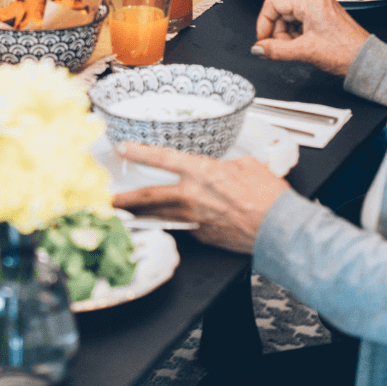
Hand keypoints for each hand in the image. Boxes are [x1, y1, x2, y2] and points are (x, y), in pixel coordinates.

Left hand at [111, 143, 289, 253]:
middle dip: (125, 197)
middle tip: (108, 197)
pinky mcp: (202, 236)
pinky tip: (163, 222)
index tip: (124, 148)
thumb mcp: (248, 165)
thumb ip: (227, 164)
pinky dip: (170, 224)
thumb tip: (223, 166)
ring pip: (159, 216)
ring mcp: (195, 219)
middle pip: (150, 196)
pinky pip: (181, 227)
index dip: (141, 152)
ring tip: (124, 213)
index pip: (163, 158)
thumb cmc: (268, 195)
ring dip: (139, 215)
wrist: (279, 228)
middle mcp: (193, 196)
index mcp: (203, 172)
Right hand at [253, 0, 370, 76]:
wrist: (365, 62)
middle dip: (277, 31)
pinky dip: (296, 35)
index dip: (264, 21)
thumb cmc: (345, 52)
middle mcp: (316, 1)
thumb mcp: (305, 52)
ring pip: (290, 17)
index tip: (263, 39)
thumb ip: (276, 50)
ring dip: (287, 35)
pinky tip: (303, 46)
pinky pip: (301, 22)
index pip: (274, 2)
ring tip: (296, 49)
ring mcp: (321, 8)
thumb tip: (258, 49)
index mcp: (311, 2)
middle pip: (281, 10)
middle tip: (281, 48)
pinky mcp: (324, 17)